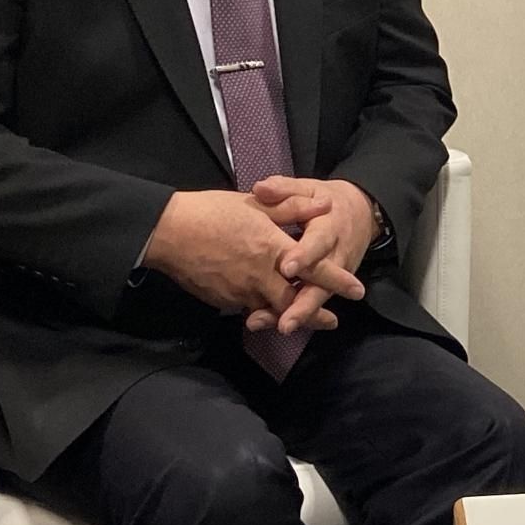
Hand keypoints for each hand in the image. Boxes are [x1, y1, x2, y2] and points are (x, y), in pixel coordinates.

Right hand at [142, 189, 332, 317]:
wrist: (167, 232)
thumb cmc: (212, 212)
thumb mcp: (256, 204)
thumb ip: (292, 207)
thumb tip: (325, 205)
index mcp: (272, 249)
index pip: (314, 270)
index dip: (338, 281)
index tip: (358, 290)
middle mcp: (260, 276)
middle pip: (295, 302)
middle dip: (315, 314)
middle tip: (333, 320)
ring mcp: (240, 292)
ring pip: (271, 310)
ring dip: (287, 315)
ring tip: (299, 318)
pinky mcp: (222, 300)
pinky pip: (248, 308)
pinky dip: (260, 310)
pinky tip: (265, 309)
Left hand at [245, 176, 375, 334]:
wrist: (363, 213)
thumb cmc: (327, 200)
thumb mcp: (309, 188)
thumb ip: (285, 190)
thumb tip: (260, 188)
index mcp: (330, 227)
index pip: (318, 242)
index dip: (304, 256)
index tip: (286, 268)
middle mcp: (337, 255)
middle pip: (323, 283)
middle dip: (304, 304)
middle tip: (285, 322)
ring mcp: (337, 274)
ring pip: (319, 297)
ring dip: (300, 315)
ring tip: (278, 328)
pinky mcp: (331, 284)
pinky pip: (315, 301)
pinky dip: (298, 314)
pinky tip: (274, 325)